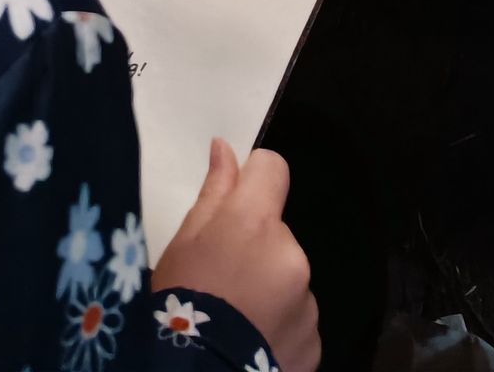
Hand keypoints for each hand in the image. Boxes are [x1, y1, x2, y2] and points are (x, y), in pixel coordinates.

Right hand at [152, 140, 317, 371]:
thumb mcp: (183, 244)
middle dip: (256, 248)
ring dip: (270, 290)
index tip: (236, 201)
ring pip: (289, 278)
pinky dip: (280, 327)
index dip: (254, 179)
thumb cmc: (179, 304)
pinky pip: (298, 320)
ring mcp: (307, 302)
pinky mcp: (314, 342)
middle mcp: (292, 255)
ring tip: (237, 319)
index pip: (273, 169)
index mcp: (256, 222)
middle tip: (223, 281)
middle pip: (277, 232)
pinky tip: (253, 342)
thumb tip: (226, 150)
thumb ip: (213, 194)